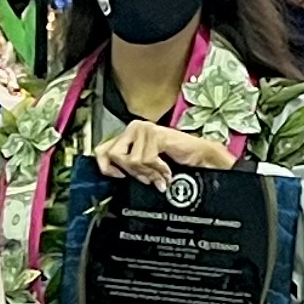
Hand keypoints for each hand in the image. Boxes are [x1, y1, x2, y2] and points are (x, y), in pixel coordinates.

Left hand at [91, 122, 235, 187]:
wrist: (201, 158)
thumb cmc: (176, 161)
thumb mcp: (145, 165)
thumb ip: (128, 165)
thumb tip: (111, 172)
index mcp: (129, 133)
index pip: (102, 150)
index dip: (107, 168)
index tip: (120, 176)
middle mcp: (135, 127)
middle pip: (114, 156)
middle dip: (133, 172)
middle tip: (148, 175)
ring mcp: (145, 129)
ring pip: (131, 161)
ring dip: (149, 173)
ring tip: (161, 172)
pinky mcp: (156, 135)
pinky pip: (146, 160)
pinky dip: (158, 170)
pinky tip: (167, 169)